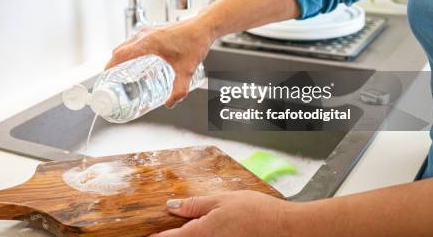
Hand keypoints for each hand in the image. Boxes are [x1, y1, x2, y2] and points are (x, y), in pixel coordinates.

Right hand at [105, 17, 214, 106]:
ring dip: (121, 58)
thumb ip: (179, 90)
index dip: (110, 67)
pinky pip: (134, 42)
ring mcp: (148, 32)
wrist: (203, 26)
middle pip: (120, 50)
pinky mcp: (152, 32)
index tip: (105, 78)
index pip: (121, 54)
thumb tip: (170, 103)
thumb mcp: (186, 70)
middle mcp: (145, 35)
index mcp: (148, 43)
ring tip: (122, 74)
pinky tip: (138, 64)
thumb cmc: (195, 42)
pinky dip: (130, 52)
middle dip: (113, 65)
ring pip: (126, 45)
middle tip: (113, 81)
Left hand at [150, 191, 292, 236]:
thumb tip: (172, 206)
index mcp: (202, 233)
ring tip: (187, 227)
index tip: (146, 236)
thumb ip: (195, 205)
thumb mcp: (222, 200)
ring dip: (188, 236)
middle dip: (173, 236)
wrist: (286, 229)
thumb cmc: (257, 212)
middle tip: (167, 230)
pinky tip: (207, 230)